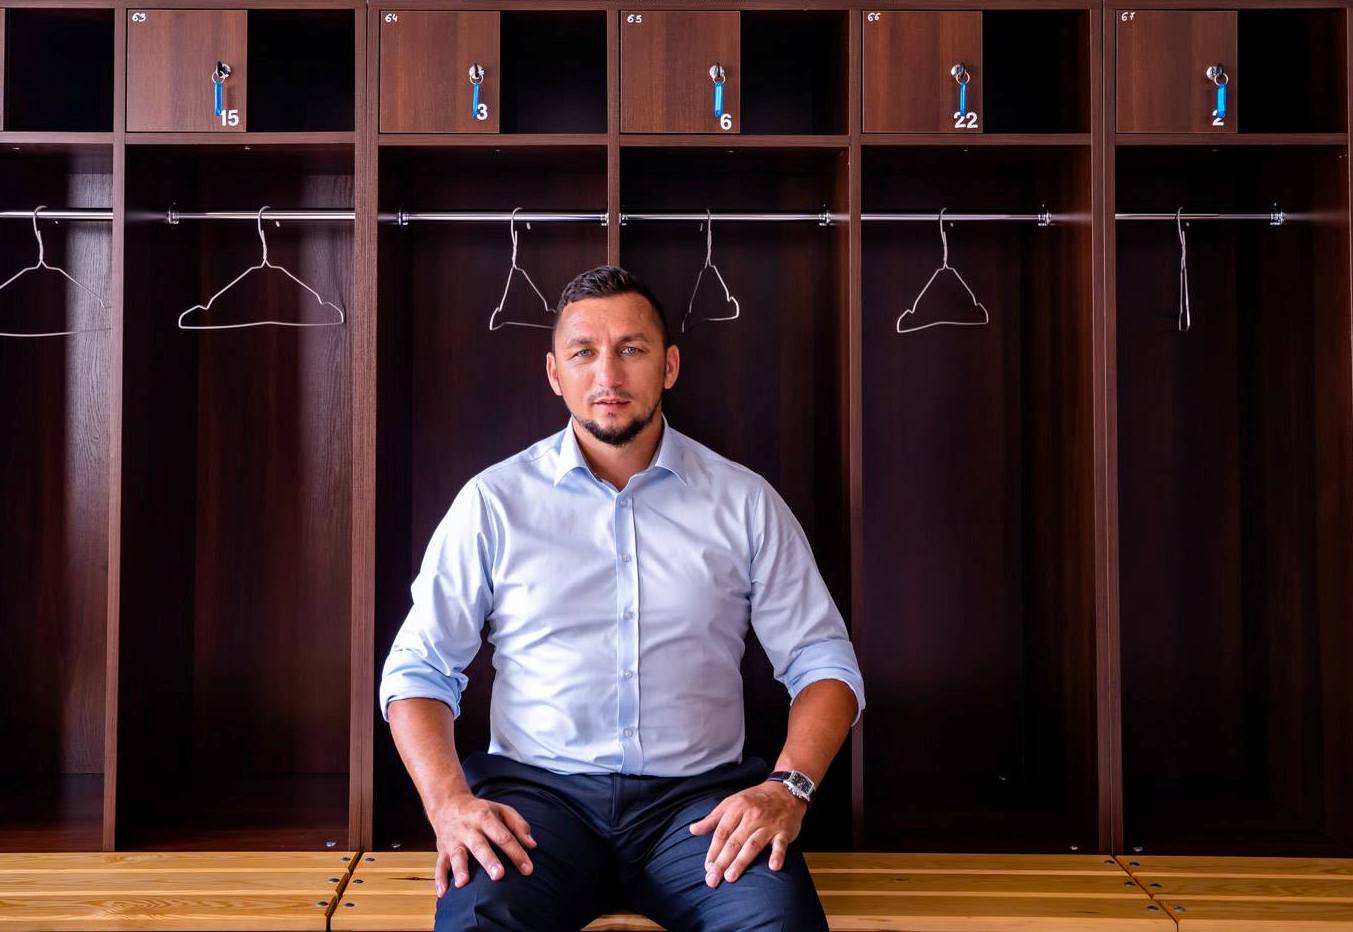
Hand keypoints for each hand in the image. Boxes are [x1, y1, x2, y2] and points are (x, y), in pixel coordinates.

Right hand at [430, 793, 536, 895]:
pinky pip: (439, 864)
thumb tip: (532, 845)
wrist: (448, 803)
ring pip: (457, 855)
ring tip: (463, 883)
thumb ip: (518, 825)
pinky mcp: (442, 850)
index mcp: (485, 818)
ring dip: (460, 869)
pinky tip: (443, 893)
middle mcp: (468, 829)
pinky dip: (440, 878)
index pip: (503, 836)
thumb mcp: (501, 810)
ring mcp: (454, 840)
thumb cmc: (481, 811)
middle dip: (488, 861)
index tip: (528, 870)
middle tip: (499, 876)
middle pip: (479, 845)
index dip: (516, 853)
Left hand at [688, 781, 805, 886]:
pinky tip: (773, 867)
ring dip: (742, 861)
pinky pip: (781, 844)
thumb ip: (713, 818)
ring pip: (753, 844)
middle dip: (722, 862)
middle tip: (712, 879)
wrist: (786, 790)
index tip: (707, 867)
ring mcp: (769, 825)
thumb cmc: (755, 799)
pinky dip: (778, 855)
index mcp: (737, 808)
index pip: (722, 832)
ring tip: (730, 877)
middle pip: (734, 842)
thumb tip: (692, 829)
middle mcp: (752, 817)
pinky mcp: (784, 832)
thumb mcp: (732, 802)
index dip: (713, 850)